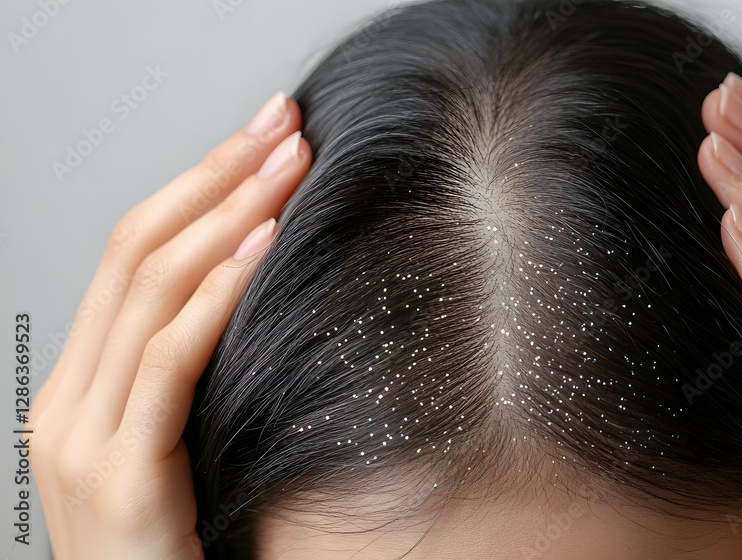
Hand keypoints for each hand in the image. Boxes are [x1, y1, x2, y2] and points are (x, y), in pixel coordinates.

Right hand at [29, 91, 310, 558]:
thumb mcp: (172, 443)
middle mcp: (65, 400)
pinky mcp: (118, 474)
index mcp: (76, 388)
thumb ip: (185, 374)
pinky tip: (264, 244)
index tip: (256, 138)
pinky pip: (168, 360)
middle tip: (278, 126)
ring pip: (149, 291)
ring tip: (288, 165)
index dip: (194, 184)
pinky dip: (217, 293)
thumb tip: (251, 285)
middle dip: (213, 177)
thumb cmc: (177, 545)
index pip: (129, 255)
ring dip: (227, 216)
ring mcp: (81, 436)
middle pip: (135, 252)